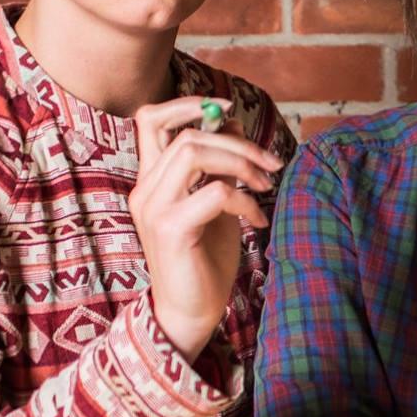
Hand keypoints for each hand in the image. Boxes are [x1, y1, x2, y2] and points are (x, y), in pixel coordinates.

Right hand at [129, 96, 283, 359]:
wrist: (190, 312)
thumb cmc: (205, 258)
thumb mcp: (214, 203)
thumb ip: (217, 166)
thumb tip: (230, 123)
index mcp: (151, 179)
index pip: (150, 119)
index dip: (186, 104)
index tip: (226, 109)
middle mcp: (145, 189)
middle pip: (187, 135)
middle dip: (238, 143)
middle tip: (271, 165)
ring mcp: (154, 208)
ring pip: (195, 153)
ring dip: (242, 164)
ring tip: (266, 187)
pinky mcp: (171, 229)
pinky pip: (216, 192)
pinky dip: (246, 200)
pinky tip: (258, 221)